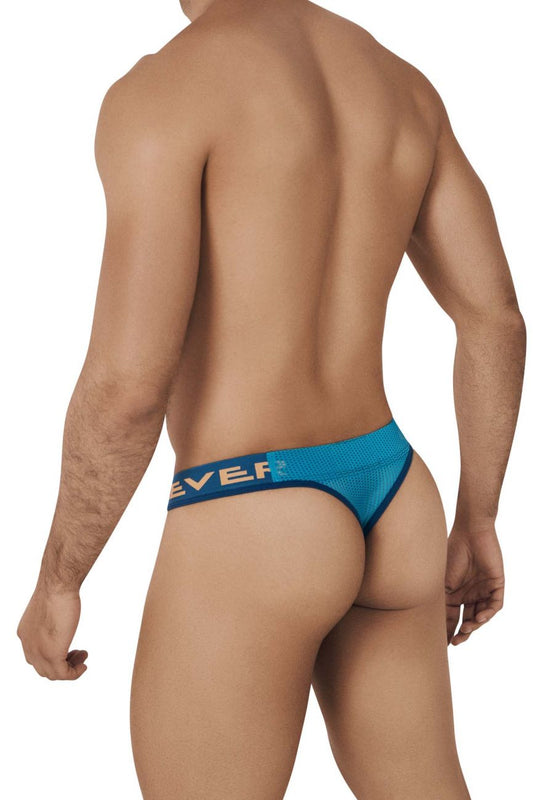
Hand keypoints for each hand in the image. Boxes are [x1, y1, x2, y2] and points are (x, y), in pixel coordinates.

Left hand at [17, 585, 87, 679]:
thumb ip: (50, 621)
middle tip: (78, 654)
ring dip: (70, 669)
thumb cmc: (56, 590)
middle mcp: (28, 645)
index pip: (36, 655)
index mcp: (25, 634)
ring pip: (52, 673)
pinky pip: (63, 674)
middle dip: (62, 663)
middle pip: (43, 667)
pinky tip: (83, 666)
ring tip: (82, 659)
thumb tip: (61, 621)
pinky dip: (74, 673)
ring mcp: (38, 651)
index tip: (69, 649)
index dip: (53, 655)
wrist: (57, 586)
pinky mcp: (52, 654)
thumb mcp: (49, 609)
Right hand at [445, 523, 504, 644]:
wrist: (470, 532)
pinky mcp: (496, 585)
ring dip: (475, 625)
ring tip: (466, 629)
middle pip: (467, 620)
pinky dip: (487, 613)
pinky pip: (494, 604)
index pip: (451, 617)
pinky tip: (479, 617)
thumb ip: (438, 599)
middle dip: (462, 633)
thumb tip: (424, 619)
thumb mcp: (441, 579)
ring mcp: (483, 590)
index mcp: (454, 593)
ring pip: (481, 615)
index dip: (447, 630)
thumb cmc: (451, 551)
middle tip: (456, 642)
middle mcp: (469, 594)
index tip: (441, 643)